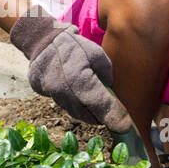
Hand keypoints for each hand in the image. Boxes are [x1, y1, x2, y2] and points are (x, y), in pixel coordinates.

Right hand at [8, 8, 131, 133]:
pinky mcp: (45, 94)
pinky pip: (65, 105)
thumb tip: (109, 87)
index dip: (115, 117)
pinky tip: (82, 100)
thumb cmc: (74, 45)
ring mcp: (53, 95)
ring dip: (89, 113)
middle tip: (115, 118)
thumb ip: (106, 73)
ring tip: (100, 109)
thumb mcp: (97, 54)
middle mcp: (65, 92)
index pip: (101, 105)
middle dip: (103, 118)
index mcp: (79, 80)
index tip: (126, 127)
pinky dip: (76, 105)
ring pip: (76, 112)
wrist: (43, 40)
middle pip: (88, 115)